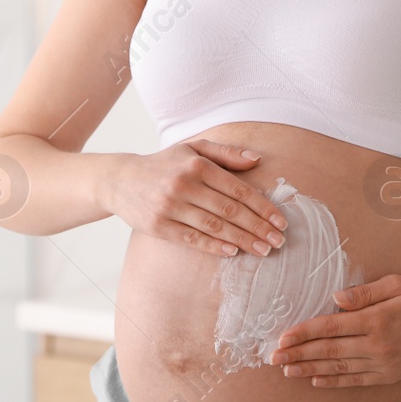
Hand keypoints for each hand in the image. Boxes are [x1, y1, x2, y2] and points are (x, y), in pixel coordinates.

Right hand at [101, 138, 287, 257]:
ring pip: (214, 227)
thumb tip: (257, 160)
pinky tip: (233, 252)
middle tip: (279, 241)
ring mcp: (170, 206)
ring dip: (242, 240)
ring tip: (263, 250)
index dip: (262, 207)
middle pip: (229, 211)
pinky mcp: (158, 226)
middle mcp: (184, 185)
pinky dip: (214, 246)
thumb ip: (226, 153)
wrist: (120, 180)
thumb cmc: (164, 164)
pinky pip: (192, 239)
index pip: (238, 189)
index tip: (280, 221)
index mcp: (197, 165)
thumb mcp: (193, 149)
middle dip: (258, 228)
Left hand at [268, 274, 400, 386]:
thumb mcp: (397, 284)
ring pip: (339, 368)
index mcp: (376, 320)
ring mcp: (384, 364)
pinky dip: (335, 380)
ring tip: (288, 370)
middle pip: (329, 350)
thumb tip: (334, 298)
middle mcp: (377, 345)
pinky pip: (357, 380)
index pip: (330, 327)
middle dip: (298, 354)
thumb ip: (364, 293)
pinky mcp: (391, 375)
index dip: (303, 333)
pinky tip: (317, 379)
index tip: (282, 337)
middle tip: (273, 358)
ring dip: (310, 369)